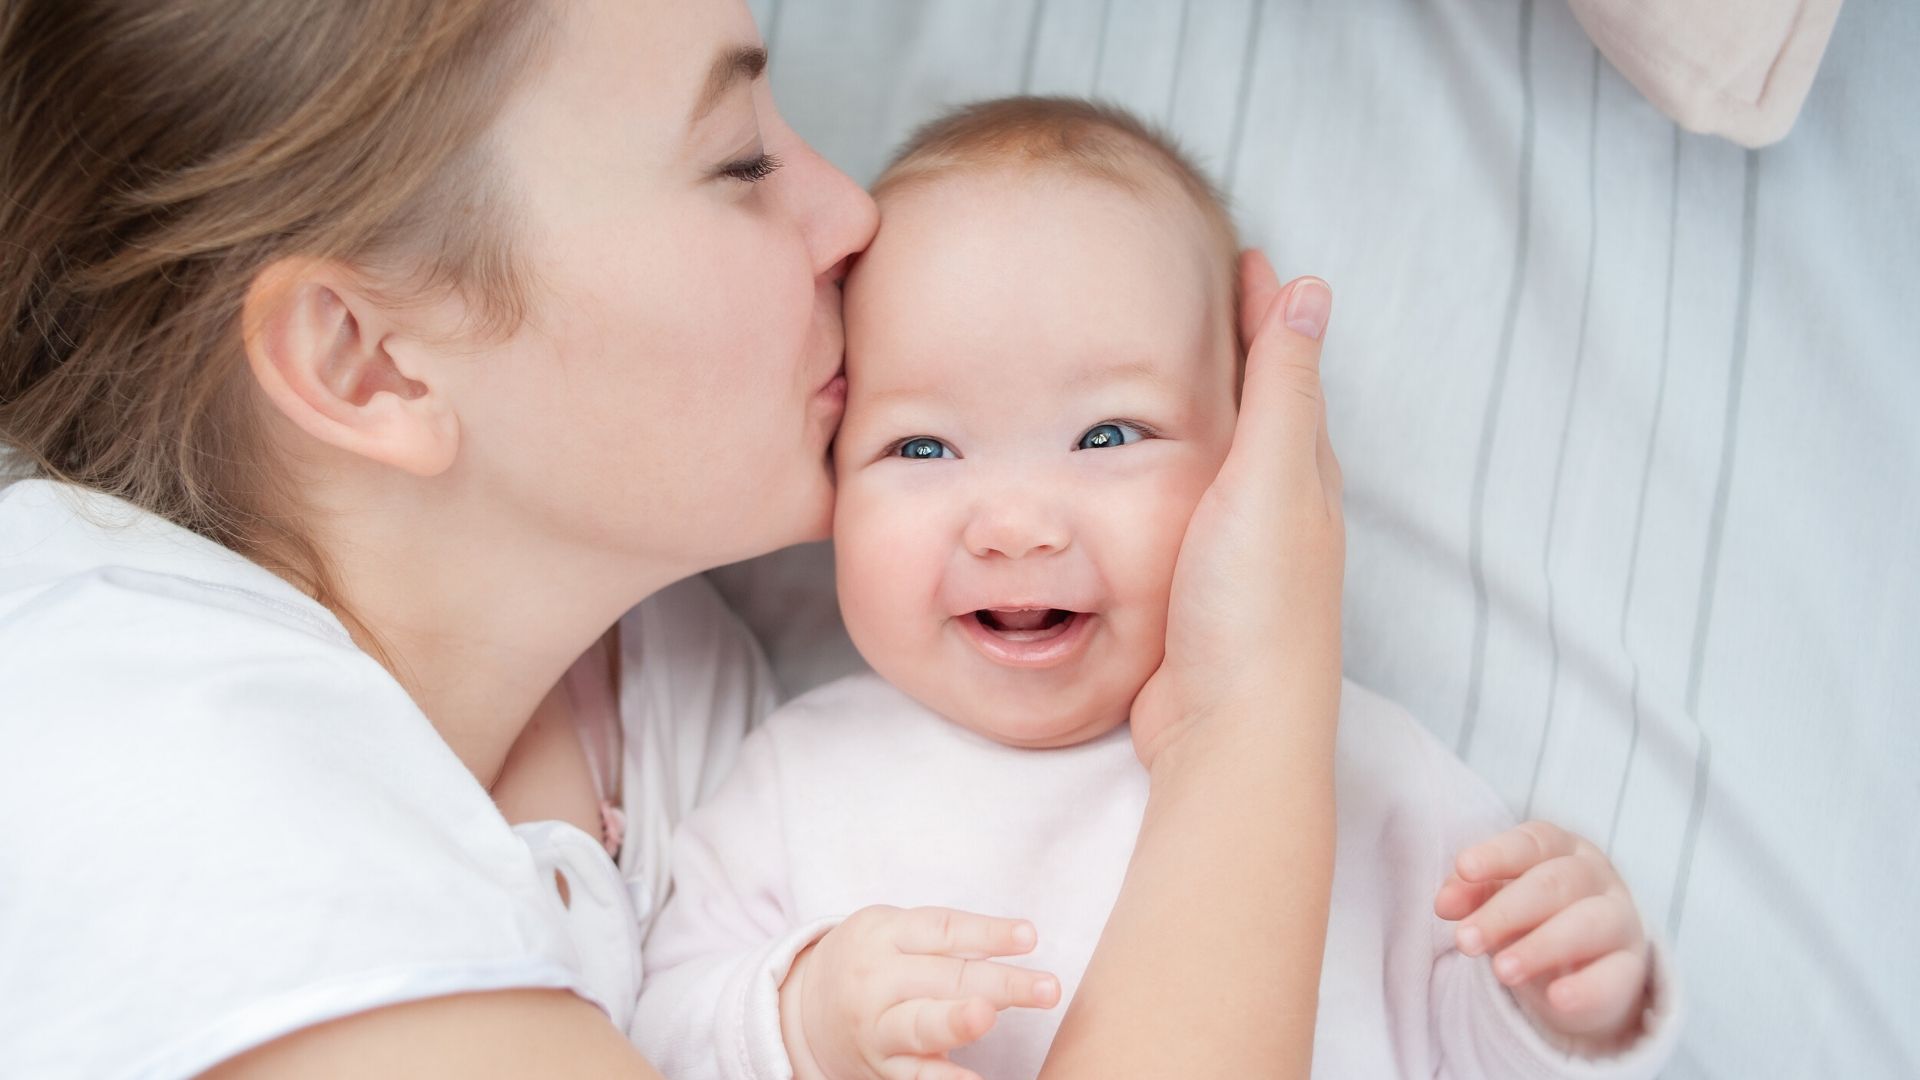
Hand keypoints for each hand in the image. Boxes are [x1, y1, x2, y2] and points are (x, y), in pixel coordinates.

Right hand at [778, 905, 1060, 1079]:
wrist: (802, 1005)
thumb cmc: (871, 959)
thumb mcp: (894, 931)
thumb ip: (945, 937)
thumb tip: (1021, 943)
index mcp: (884, 934)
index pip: (943, 930)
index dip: (988, 933)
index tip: (1031, 936)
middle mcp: (877, 979)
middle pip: (946, 978)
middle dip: (1000, 983)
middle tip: (1048, 988)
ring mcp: (877, 1026)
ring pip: (922, 1023)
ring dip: (958, 1021)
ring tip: (989, 1016)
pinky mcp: (882, 1067)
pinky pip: (916, 1075)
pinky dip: (945, 1079)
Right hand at [1129, 252, 1343, 766]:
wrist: (1233, 733)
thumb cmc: (1254, 608)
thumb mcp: (1269, 480)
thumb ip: (1282, 388)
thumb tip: (1310, 291)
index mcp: (1304, 478)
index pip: (1287, 371)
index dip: (1266, 312)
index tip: (1245, 255)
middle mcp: (1281, 515)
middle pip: (1267, 415)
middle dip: (1243, 355)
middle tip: (1205, 301)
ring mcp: (1241, 561)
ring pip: (1228, 468)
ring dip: (1205, 418)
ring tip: (1161, 379)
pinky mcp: (1200, 599)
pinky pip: (1190, 515)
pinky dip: (1173, 479)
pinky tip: (1138, 486)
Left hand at [1435, 821, 1652, 1049]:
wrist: (1581, 969)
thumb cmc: (1531, 916)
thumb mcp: (1497, 900)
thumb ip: (1471, 894)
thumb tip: (1444, 902)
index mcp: (1560, 847)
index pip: (1532, 841)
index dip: (1497, 854)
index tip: (1463, 868)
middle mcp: (1595, 875)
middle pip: (1553, 883)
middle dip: (1504, 912)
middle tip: (1464, 941)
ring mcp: (1619, 919)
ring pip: (1587, 923)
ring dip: (1540, 947)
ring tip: (1501, 971)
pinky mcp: (1632, 967)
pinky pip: (1616, 975)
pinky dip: (1587, 987)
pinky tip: (1557, 998)